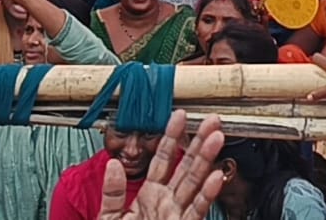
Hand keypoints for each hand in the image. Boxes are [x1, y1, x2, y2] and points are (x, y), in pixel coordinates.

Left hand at [97, 111, 225, 219]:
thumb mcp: (108, 219)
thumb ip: (113, 192)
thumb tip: (113, 164)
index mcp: (148, 196)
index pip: (162, 160)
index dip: (170, 137)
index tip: (179, 116)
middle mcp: (166, 202)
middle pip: (185, 167)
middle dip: (198, 143)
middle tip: (212, 121)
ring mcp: (176, 215)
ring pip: (195, 183)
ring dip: (206, 161)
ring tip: (217, 138)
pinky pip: (197, 210)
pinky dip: (208, 194)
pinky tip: (217, 177)